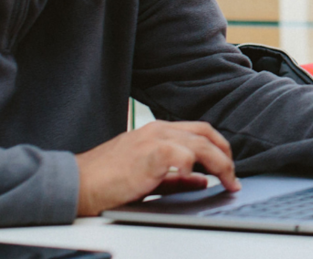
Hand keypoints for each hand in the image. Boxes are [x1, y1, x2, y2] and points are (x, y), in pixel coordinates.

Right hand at [73, 121, 241, 215]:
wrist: (78, 183)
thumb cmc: (108, 180)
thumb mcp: (150, 176)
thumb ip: (177, 176)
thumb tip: (203, 180)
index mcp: (158, 131)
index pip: (199, 131)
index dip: (219, 148)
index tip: (229, 167)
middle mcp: (159, 129)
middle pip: (206, 133)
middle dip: (226, 154)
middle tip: (234, 176)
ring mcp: (154, 138)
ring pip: (201, 143)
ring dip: (220, 163)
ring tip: (228, 181)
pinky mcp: (149, 152)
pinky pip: (182, 154)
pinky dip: (194, 164)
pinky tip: (198, 177)